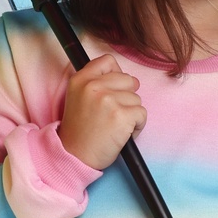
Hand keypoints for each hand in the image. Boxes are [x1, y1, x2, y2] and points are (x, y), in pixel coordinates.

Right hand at [58, 53, 145, 170]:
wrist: (75, 157)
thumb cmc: (80, 131)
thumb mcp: (78, 98)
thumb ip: (96, 82)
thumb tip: (128, 79)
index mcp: (81, 79)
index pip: (108, 61)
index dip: (116, 75)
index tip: (112, 91)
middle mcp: (93, 86)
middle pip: (128, 80)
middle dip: (126, 97)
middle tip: (112, 115)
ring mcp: (108, 100)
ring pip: (136, 98)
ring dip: (131, 114)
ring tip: (114, 127)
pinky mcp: (122, 115)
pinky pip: (142, 114)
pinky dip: (137, 126)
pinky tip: (122, 134)